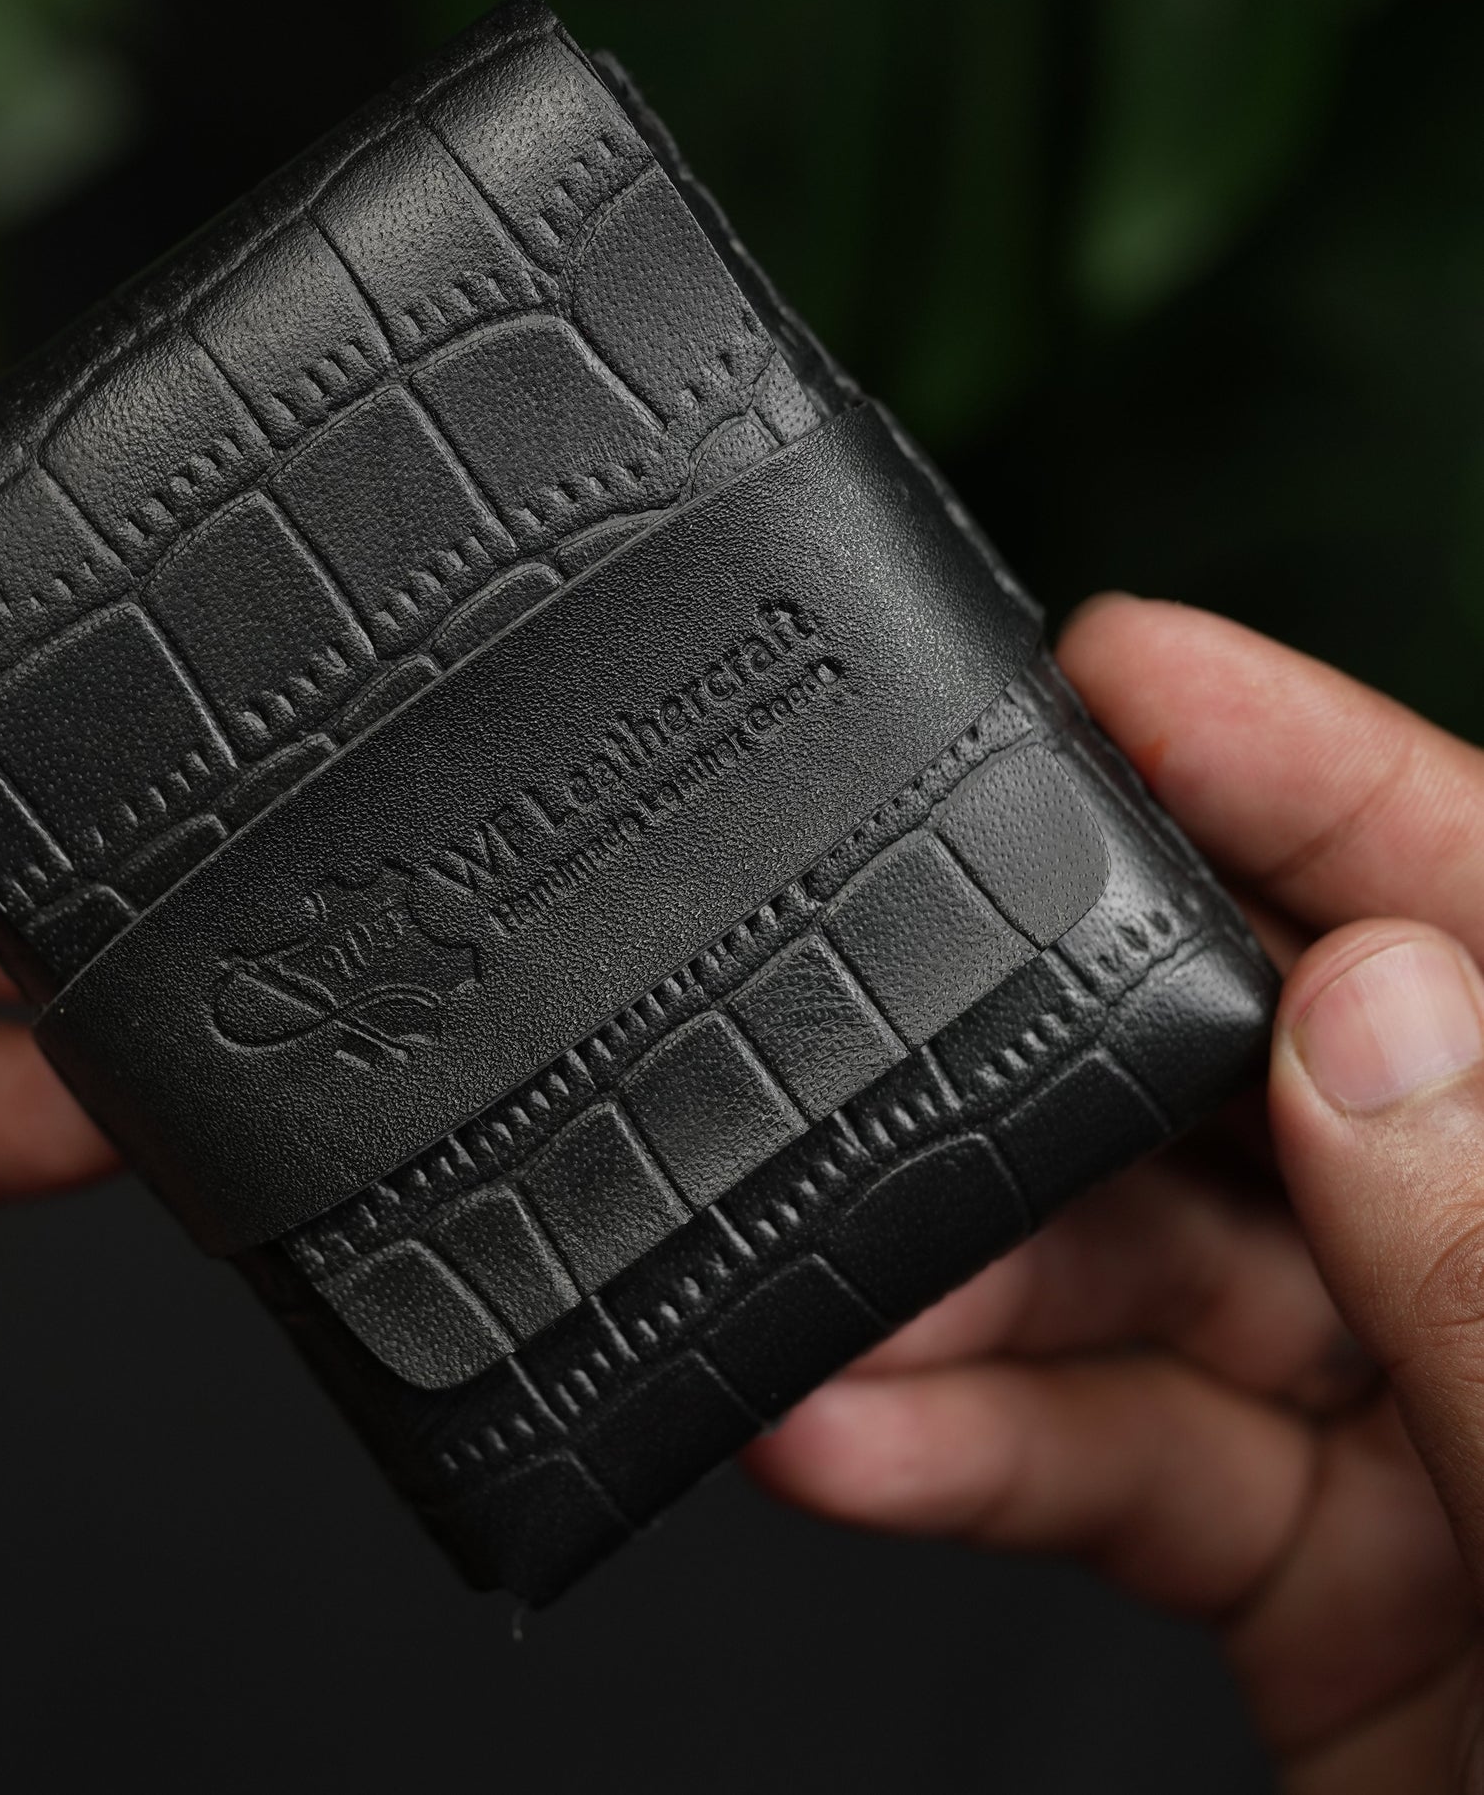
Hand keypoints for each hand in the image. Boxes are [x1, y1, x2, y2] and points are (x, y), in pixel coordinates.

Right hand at [749, 594, 1483, 1791]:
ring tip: (828, 1286)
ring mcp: (1419, 1430)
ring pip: (1159, 1283)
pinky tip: (848, 1430)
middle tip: (896, 1013)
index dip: (1317, 778)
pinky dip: (965, 1447)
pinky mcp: (1302, 1572)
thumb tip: (1364, 1019)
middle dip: (1063, 1068)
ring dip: (969, 1289)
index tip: (1132, 675)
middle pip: (1279, 1091)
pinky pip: (1113, 1461)